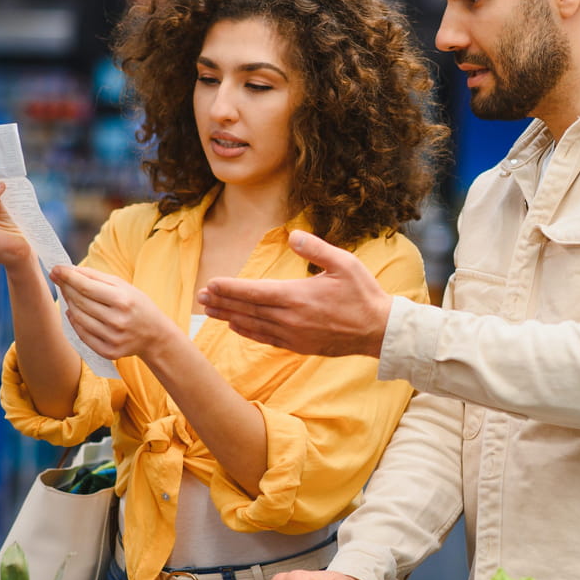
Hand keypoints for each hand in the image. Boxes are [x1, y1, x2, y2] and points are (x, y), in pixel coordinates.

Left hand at [50, 265, 174, 360]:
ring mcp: (112, 338)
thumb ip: (96, 277)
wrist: (155, 335)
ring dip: (69, 304)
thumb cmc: (137, 305)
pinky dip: (74, 322)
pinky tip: (74, 313)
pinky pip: (81, 334)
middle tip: (59, 279)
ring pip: (78, 317)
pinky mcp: (108, 351)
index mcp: (123, 300)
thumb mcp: (123, 286)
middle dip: (66, 288)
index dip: (68, 277)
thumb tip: (69, 271)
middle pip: (80, 301)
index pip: (86, 286)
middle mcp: (117, 320)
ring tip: (69, 295)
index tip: (56, 269)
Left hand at [199, 232, 392, 357]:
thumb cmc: (363, 295)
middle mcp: (290, 318)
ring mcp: (293, 334)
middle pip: (247, 309)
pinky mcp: (299, 345)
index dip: (230, 288)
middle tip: (200, 296)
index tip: (210, 284)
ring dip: (229, 317)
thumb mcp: (345, 264)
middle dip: (222, 302)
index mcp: (298, 296)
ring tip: (209, 311)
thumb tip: (293, 235)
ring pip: (253, 325)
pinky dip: (247, 332)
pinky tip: (236, 327)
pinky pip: (266, 338)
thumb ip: (316, 248)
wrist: (379, 331)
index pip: (254, 292)